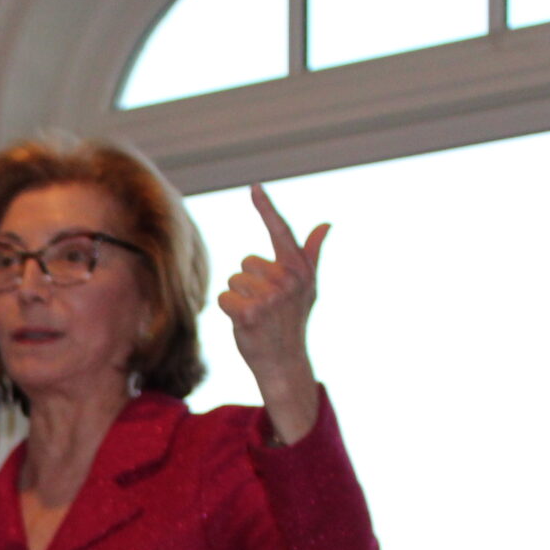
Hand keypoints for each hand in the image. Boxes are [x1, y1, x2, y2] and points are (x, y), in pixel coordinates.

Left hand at [217, 184, 328, 443]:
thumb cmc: (291, 322)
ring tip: (257, 317)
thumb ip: (310, 254)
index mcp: (299, 270)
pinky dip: (228, 311)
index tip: (254, 187)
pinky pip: (223, 297)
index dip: (266, 208)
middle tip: (266, 308)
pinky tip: (245, 325)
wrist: (284, 362)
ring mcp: (269, 297)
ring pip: (233, 280)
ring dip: (238, 299)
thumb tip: (325, 224)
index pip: (280, 231)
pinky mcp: (249, 313)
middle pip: (245, 263)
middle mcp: (287, 280)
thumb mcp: (307, 288)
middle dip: (249, 284)